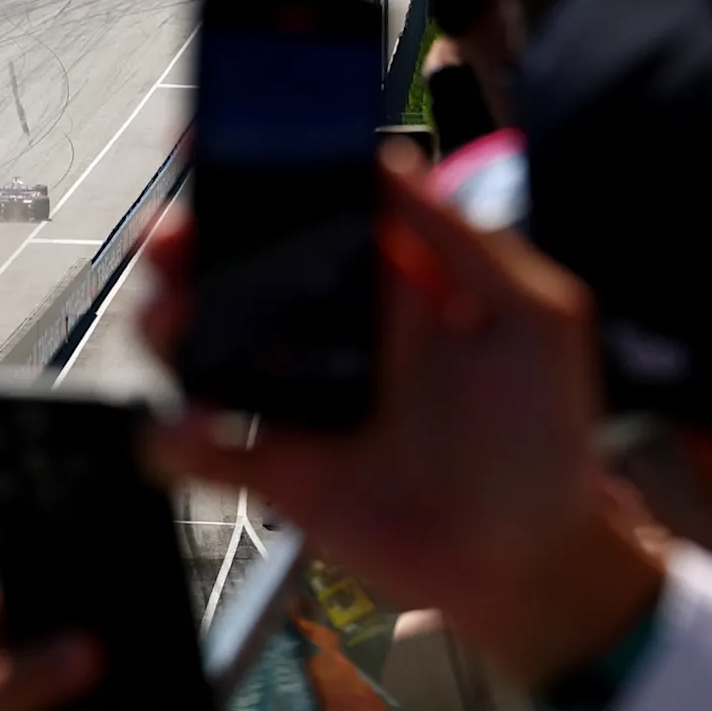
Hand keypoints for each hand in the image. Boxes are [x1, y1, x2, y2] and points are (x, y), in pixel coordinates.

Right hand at [138, 149, 664, 686]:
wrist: (530, 563)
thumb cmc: (546, 438)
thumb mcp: (535, 319)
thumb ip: (464, 241)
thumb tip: (389, 160)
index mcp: (383, 285)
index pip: (304, 214)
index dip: (250, 179)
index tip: (204, 147)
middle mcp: (327, 335)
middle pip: (232, 272)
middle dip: (184, 244)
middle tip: (167, 239)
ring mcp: (294, 403)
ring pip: (200, 348)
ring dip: (165, 325)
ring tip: (171, 322)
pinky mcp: (274, 471)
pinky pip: (198, 448)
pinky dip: (171, 437)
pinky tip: (184, 428)